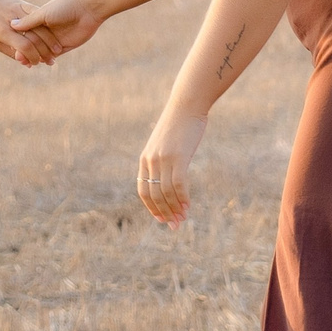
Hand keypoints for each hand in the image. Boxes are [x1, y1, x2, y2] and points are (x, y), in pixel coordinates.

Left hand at [0, 0, 57, 65]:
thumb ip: (9, 51)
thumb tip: (25, 62)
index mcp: (2, 30)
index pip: (25, 46)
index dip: (33, 57)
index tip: (35, 64)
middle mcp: (12, 20)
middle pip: (35, 37)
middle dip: (45, 52)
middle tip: (51, 61)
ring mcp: (18, 9)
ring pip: (40, 25)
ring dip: (50, 40)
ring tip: (56, 51)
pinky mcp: (21, 3)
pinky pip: (38, 14)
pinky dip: (46, 26)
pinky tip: (51, 35)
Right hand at [10, 0, 105, 55]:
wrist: (88, 9)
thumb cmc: (65, 6)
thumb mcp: (44, 13)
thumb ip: (29, 21)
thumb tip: (12, 25)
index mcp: (41, 18)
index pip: (26, 31)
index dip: (19, 38)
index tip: (10, 44)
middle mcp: (47, 29)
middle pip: (32, 43)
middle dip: (24, 50)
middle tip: (16, 57)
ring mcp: (56, 39)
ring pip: (41, 51)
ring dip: (33, 56)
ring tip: (24, 62)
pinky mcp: (65, 46)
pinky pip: (53, 55)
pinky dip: (45, 59)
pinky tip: (37, 62)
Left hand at [137, 110, 206, 224]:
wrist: (187, 105)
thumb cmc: (179, 125)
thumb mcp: (166, 145)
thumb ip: (164, 161)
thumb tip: (170, 179)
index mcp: (145, 159)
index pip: (143, 190)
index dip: (151, 207)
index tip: (161, 219)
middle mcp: (151, 160)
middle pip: (154, 194)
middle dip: (164, 213)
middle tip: (175, 226)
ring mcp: (164, 158)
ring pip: (166, 192)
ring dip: (175, 208)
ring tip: (183, 219)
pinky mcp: (178, 156)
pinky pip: (179, 184)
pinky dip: (183, 198)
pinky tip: (188, 206)